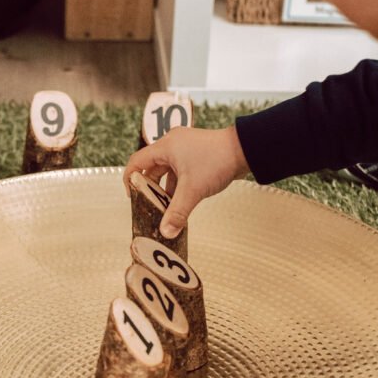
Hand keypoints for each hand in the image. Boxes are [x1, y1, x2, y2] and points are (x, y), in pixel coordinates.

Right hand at [123, 125, 249, 238]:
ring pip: (167, 170)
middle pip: (151, 167)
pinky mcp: (196, 153)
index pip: (137, 162)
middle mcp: (172, 144)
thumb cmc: (217, 161)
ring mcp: (185, 148)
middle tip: (150, 205)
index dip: (130, 179)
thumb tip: (166, 232)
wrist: (246, 149)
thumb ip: (177, 212)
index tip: (133, 196)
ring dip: (166, 188)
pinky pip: (179, 170)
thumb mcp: (193, 190)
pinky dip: (178, 184)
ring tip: (167, 206)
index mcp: (165, 147)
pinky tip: (182, 200)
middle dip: (151, 188)